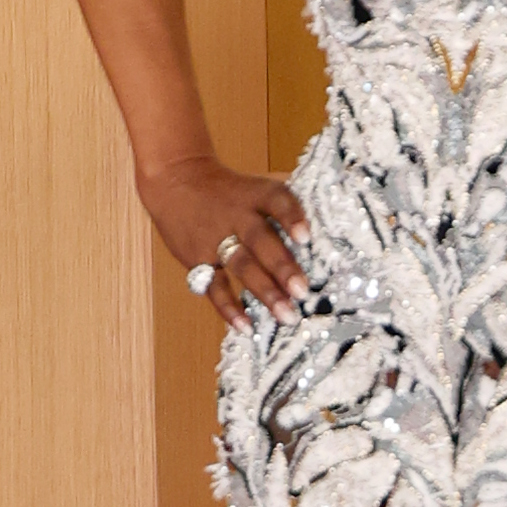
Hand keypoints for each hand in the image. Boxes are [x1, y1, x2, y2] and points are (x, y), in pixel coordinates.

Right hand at [140, 156, 310, 328]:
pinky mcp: (197, 259)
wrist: (175, 180)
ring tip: (285, 314)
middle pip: (260, 240)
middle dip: (282, 267)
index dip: (291, 218)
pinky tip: (245, 326)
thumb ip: (287, 202)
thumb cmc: (231, 189)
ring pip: (241, 266)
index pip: (276, 201)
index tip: (306, 237)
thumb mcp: (256, 185)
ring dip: (264, 291)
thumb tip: (331, 218)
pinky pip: (213, 286)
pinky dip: (227, 308)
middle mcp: (237, 216)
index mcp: (256, 195)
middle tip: (302, 292)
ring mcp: (215, 239)